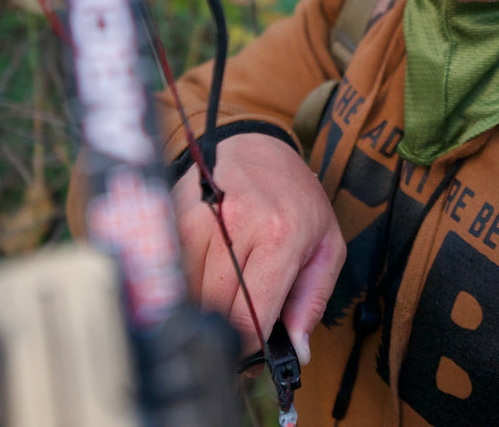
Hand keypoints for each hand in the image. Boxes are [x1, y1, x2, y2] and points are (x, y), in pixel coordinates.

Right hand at [172, 133, 344, 364]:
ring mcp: (201, 217)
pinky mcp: (176, 213)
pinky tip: (204, 274)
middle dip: (227, 327)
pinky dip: (187, 283)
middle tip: (238, 328)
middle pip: (216, 307)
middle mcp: (238, 223)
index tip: (250, 353)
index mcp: (282, 235)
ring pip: (190, 292)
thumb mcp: (325, 245)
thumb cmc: (295, 199)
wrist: (258, 146)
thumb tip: (297, 351)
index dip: (249, 345)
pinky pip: (173, 269)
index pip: (251, 313)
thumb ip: (313, 301)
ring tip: (226, 292)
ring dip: (206, 304)